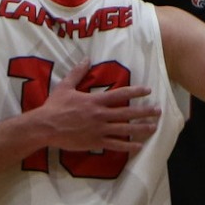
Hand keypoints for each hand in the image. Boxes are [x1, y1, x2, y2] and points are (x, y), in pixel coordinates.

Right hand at [34, 62, 160, 153]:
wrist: (45, 127)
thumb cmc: (54, 106)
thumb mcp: (65, 86)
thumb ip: (77, 73)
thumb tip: (86, 58)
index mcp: (95, 101)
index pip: (120, 94)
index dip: (135, 91)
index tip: (148, 90)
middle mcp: (101, 115)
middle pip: (128, 112)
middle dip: (145, 111)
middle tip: (158, 111)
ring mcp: (99, 130)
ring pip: (125, 129)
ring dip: (141, 128)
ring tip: (154, 128)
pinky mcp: (96, 142)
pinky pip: (116, 145)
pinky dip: (128, 146)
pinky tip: (139, 146)